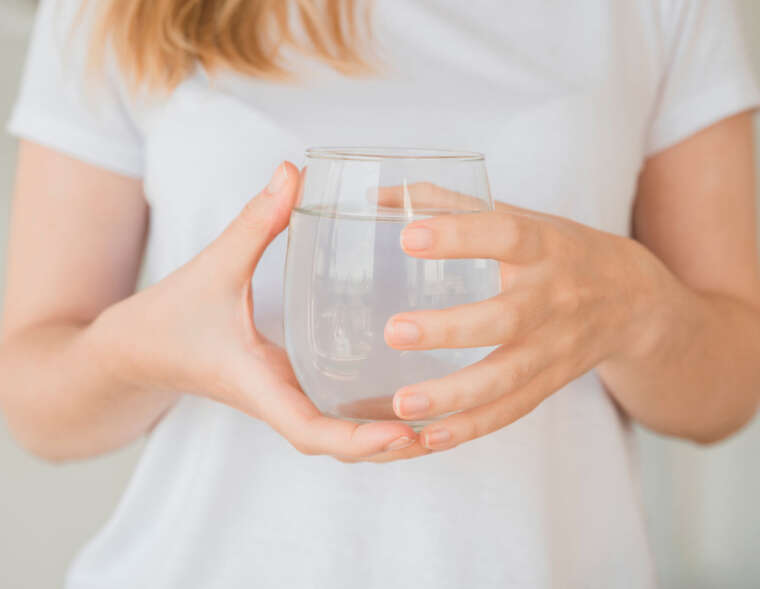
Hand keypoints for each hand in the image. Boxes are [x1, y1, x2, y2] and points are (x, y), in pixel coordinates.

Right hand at [93, 163, 425, 461]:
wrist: (135, 350)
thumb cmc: (170, 316)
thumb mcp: (214, 266)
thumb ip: (255, 221)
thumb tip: (293, 171)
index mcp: (257, 384)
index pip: (308, 429)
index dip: (356, 439)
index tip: (402, 434)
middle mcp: (275, 400)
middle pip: (336, 446)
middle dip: (385, 448)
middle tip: (440, 431)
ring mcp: (282, 400)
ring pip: (336, 438)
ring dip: (381, 441)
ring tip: (437, 426)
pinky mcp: (285, 391)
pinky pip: (330, 418)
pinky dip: (365, 423)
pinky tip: (401, 403)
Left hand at [379, 184, 663, 450]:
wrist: (634, 299)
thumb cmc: (558, 250)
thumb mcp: (520, 216)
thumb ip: (450, 203)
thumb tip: (379, 196)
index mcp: (543, 246)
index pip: (505, 236)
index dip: (459, 236)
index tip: (407, 237)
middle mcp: (553, 298)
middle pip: (506, 318)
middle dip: (451, 329)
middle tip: (394, 331)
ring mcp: (555, 347)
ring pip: (507, 377)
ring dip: (454, 395)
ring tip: (402, 404)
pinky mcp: (551, 381)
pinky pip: (512, 410)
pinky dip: (472, 427)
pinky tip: (430, 437)